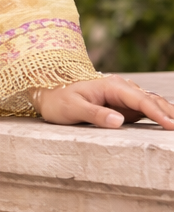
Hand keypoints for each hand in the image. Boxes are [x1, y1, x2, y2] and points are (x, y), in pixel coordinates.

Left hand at [34, 76, 173, 129]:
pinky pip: (146, 109)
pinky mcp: (123, 105)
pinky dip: (160, 115)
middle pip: (152, 99)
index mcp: (112, 86)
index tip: (171, 125)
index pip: (140, 100)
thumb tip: (119, 121)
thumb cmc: (59, 101)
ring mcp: (124, 96)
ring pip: (152, 103)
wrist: (49, 92)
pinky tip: (170, 122)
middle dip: (170, 112)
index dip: (157, 113)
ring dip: (169, 113)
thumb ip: (95, 114)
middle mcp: (122, 88)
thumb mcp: (73, 109)